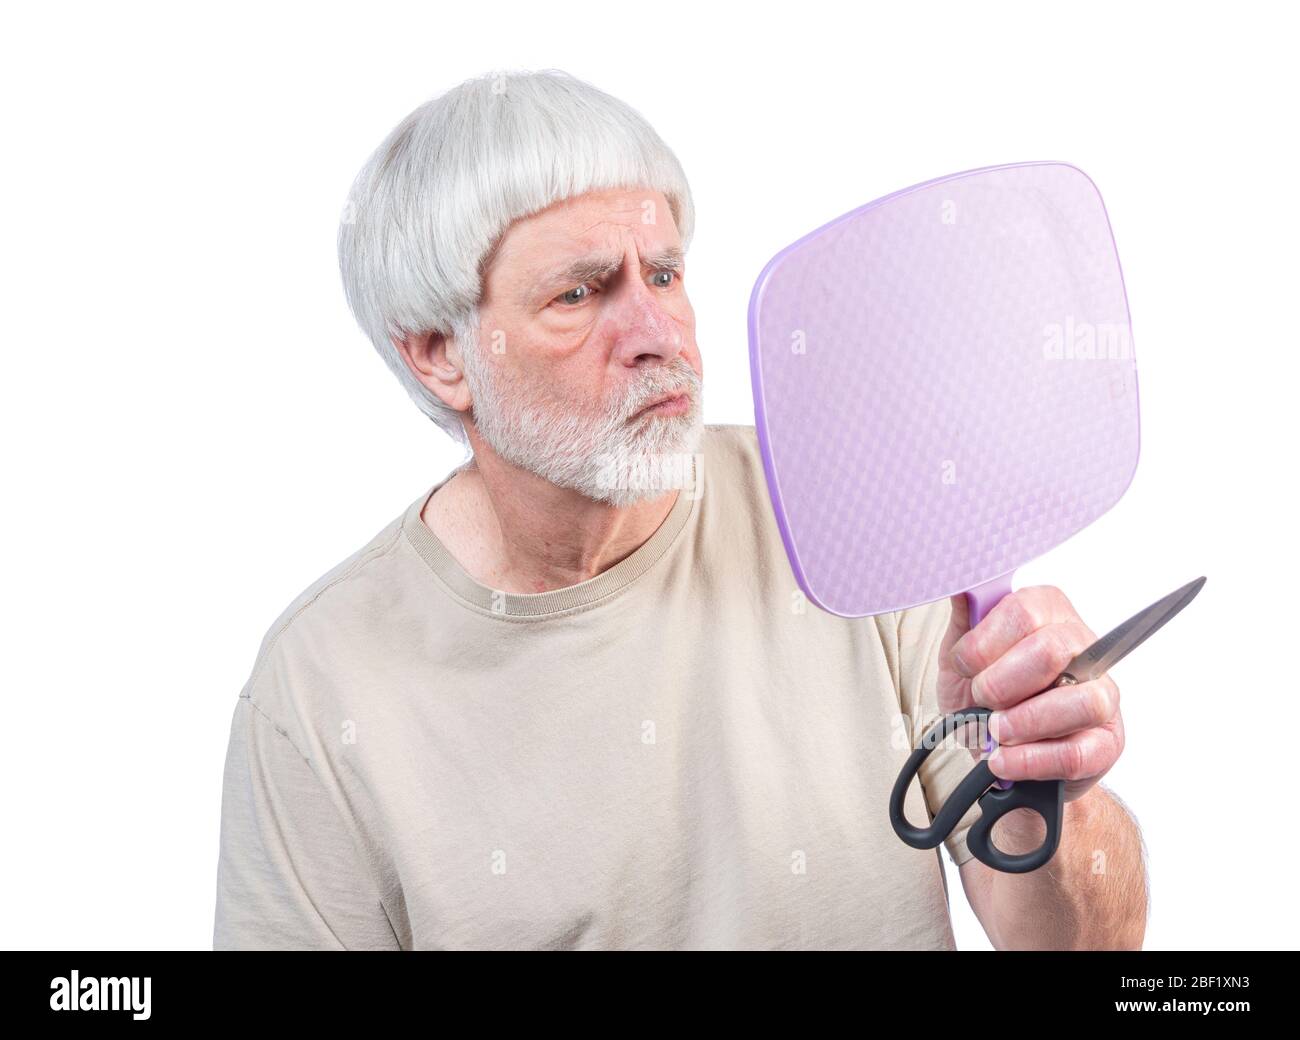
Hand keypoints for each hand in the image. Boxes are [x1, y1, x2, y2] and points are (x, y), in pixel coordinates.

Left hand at [937, 585, 1123, 800]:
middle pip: (1050, 651)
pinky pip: (1076, 753)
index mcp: (1048, 613)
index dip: (983, 643)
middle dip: (1001, 683)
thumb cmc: (985, 697)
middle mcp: (1083, 648)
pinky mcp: (1106, 744)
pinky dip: (1029, 760)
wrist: (998, 751)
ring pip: (1079, 702)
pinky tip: (1004, 759)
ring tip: (995, 732)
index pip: (1023, 611)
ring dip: (1023, 722)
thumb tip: (958, 587)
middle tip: (981, 698)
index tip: (964, 665)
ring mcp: (1102, 696)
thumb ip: (963, 623)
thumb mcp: (961, 658)